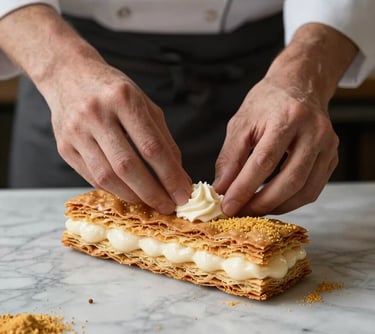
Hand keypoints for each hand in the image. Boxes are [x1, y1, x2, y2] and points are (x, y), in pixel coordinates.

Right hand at [47, 62, 191, 213]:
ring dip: (133, 196)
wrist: (69, 75)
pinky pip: (92, 177)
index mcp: (123, 99)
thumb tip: (178, 176)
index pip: (152, 147)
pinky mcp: (64, 146)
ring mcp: (76, 131)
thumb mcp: (145, 104)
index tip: (184, 194)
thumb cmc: (114, 91)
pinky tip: (129, 193)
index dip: (170, 176)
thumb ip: (163, 138)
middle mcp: (97, 114)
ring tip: (151, 202)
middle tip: (169, 206)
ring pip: (107, 177)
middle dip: (152, 192)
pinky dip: (114, 190)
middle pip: (128, 166)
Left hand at [213, 78, 337, 215]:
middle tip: (241, 213)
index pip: (264, 162)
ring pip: (305, 190)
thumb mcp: (241, 123)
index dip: (244, 188)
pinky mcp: (332, 157)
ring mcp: (328, 145)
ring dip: (277, 206)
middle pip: (290, 180)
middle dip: (262, 203)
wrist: (300, 86)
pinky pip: (313, 189)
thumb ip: (230, 157)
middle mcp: (314, 131)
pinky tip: (273, 201)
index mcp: (287, 117)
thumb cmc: (267, 103)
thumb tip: (221, 189)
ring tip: (254, 209)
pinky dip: (291, 201)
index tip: (227, 206)